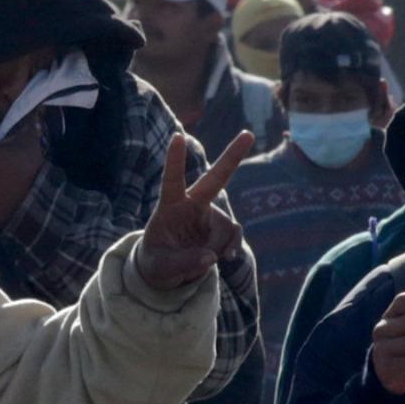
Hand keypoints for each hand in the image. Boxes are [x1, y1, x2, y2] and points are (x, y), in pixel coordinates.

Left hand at [136, 132, 251, 290]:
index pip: (172, 181)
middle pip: (215, 178)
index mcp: (169, 207)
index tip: (178, 136)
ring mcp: (209, 214)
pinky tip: (224, 257)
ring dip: (218, 247)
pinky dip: (231, 249)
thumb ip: (184, 263)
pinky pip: (234, 236)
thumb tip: (211, 257)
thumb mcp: (162, 268)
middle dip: (232, 156)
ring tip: (200, 260)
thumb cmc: (156, 262)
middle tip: (248, 133)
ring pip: (225, 227)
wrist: (167, 270)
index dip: (175, 160)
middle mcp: (192, 205)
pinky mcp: (222, 227)